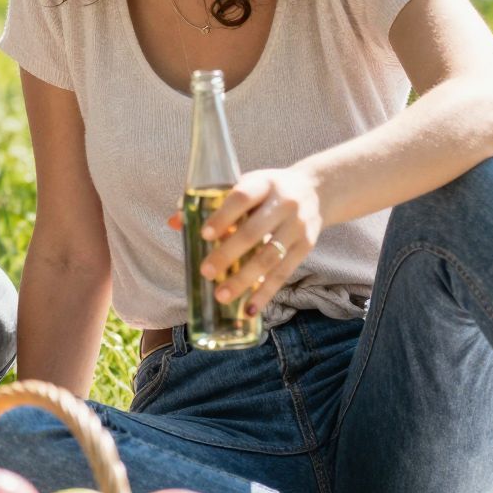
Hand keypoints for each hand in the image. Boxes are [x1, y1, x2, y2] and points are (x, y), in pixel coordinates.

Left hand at [169, 166, 323, 317]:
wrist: (317, 190)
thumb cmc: (267, 191)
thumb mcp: (246, 186)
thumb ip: (212, 203)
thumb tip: (174, 221)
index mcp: (264, 183)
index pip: (242, 198)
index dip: (223, 216)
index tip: (204, 234)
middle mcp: (284, 203)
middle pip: (254, 232)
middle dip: (228, 254)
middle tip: (206, 271)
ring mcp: (298, 226)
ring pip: (270, 257)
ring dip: (245, 279)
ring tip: (222, 296)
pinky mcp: (306, 247)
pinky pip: (284, 273)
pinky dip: (266, 293)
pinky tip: (250, 309)